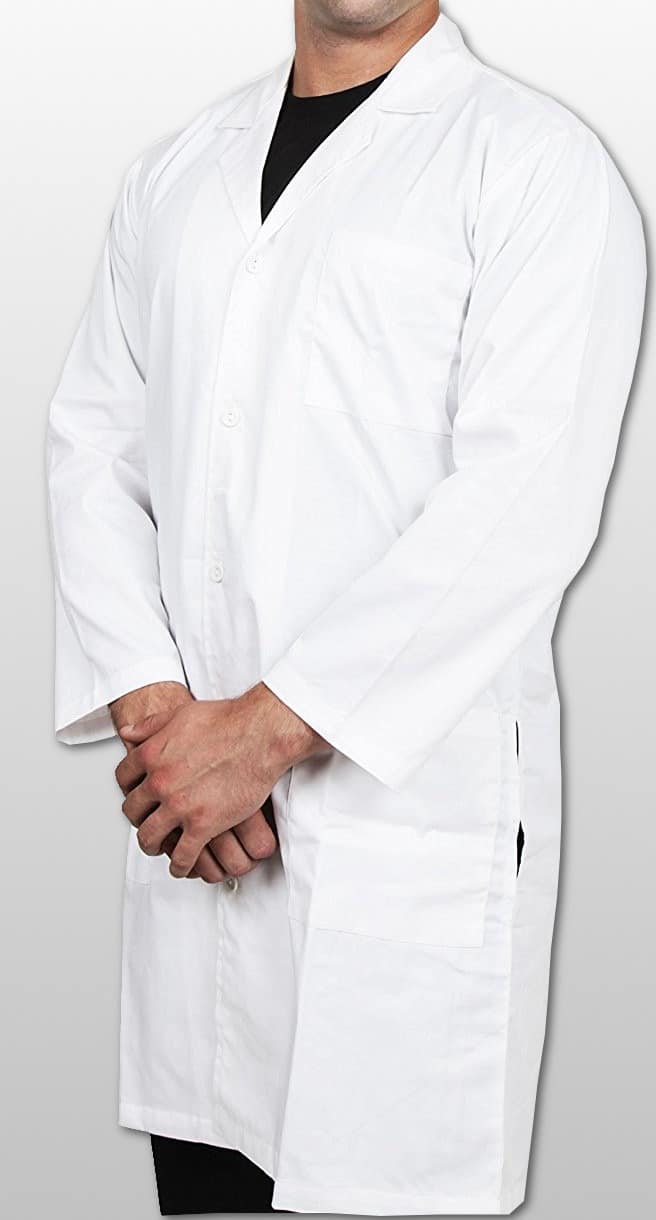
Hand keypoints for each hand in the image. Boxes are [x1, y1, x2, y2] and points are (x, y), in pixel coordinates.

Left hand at [115, 683, 328, 878]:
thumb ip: (151, 725)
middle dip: (137, 818)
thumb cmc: (227, 721)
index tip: (136, 793)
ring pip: (150, 837)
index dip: (128, 787)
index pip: (124, 778)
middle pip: (132, 810)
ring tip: (158, 847)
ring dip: (151, 845)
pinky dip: (179, 865)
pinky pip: (183, 855)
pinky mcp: (203, 825)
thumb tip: (129, 731)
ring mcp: (180, 806)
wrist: (258, 734)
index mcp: (152, 755)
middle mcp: (160, 783)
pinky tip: (182, 865)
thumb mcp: (180, 715)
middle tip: (145, 821)